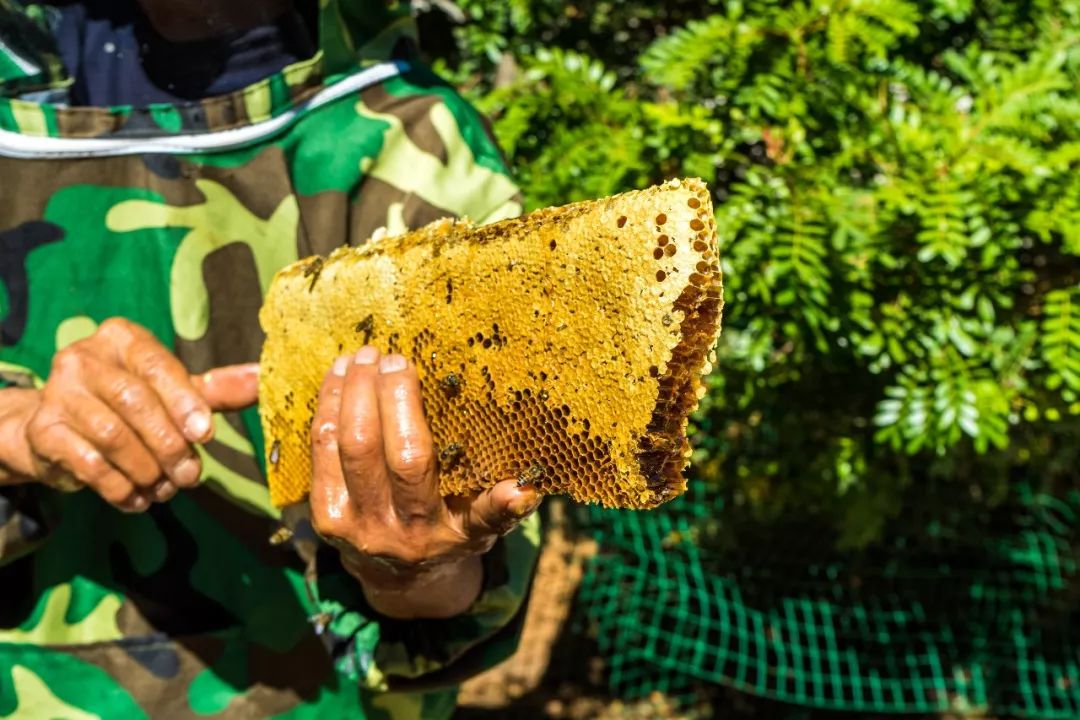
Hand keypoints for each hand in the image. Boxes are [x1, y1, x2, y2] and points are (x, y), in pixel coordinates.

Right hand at [1, 317, 257, 510]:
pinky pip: (86, 463)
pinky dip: (119, 486)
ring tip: (166, 488)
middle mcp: (83, 358)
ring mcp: (58, 393)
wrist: (60, 430)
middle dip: (169, 445)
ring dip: (147, 469)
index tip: (206, 434)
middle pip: (134, 402)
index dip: (183, 402)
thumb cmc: (130, 405)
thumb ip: (216, 388)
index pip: (156, 366)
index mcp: (121, 338)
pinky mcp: (44, 431)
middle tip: (191, 476)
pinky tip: (138, 498)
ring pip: (112, 436)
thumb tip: (264, 376)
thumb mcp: (173, 391)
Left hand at [308, 346, 541, 619]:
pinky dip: (327, 408)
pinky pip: (319, 450)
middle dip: (377, 393)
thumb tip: (527, 490)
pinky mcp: (321, 513)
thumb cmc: (449, 538)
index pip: (418, 468)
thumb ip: (499, 511)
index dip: (411, 417)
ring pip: (339, 445)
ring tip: (360, 356)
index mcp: (429, 528)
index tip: (412, 368)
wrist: (400, 582)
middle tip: (389, 355)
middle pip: (369, 448)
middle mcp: (384, 527)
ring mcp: (347, 522)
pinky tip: (338, 378)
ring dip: (346, 393)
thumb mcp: (479, 532)